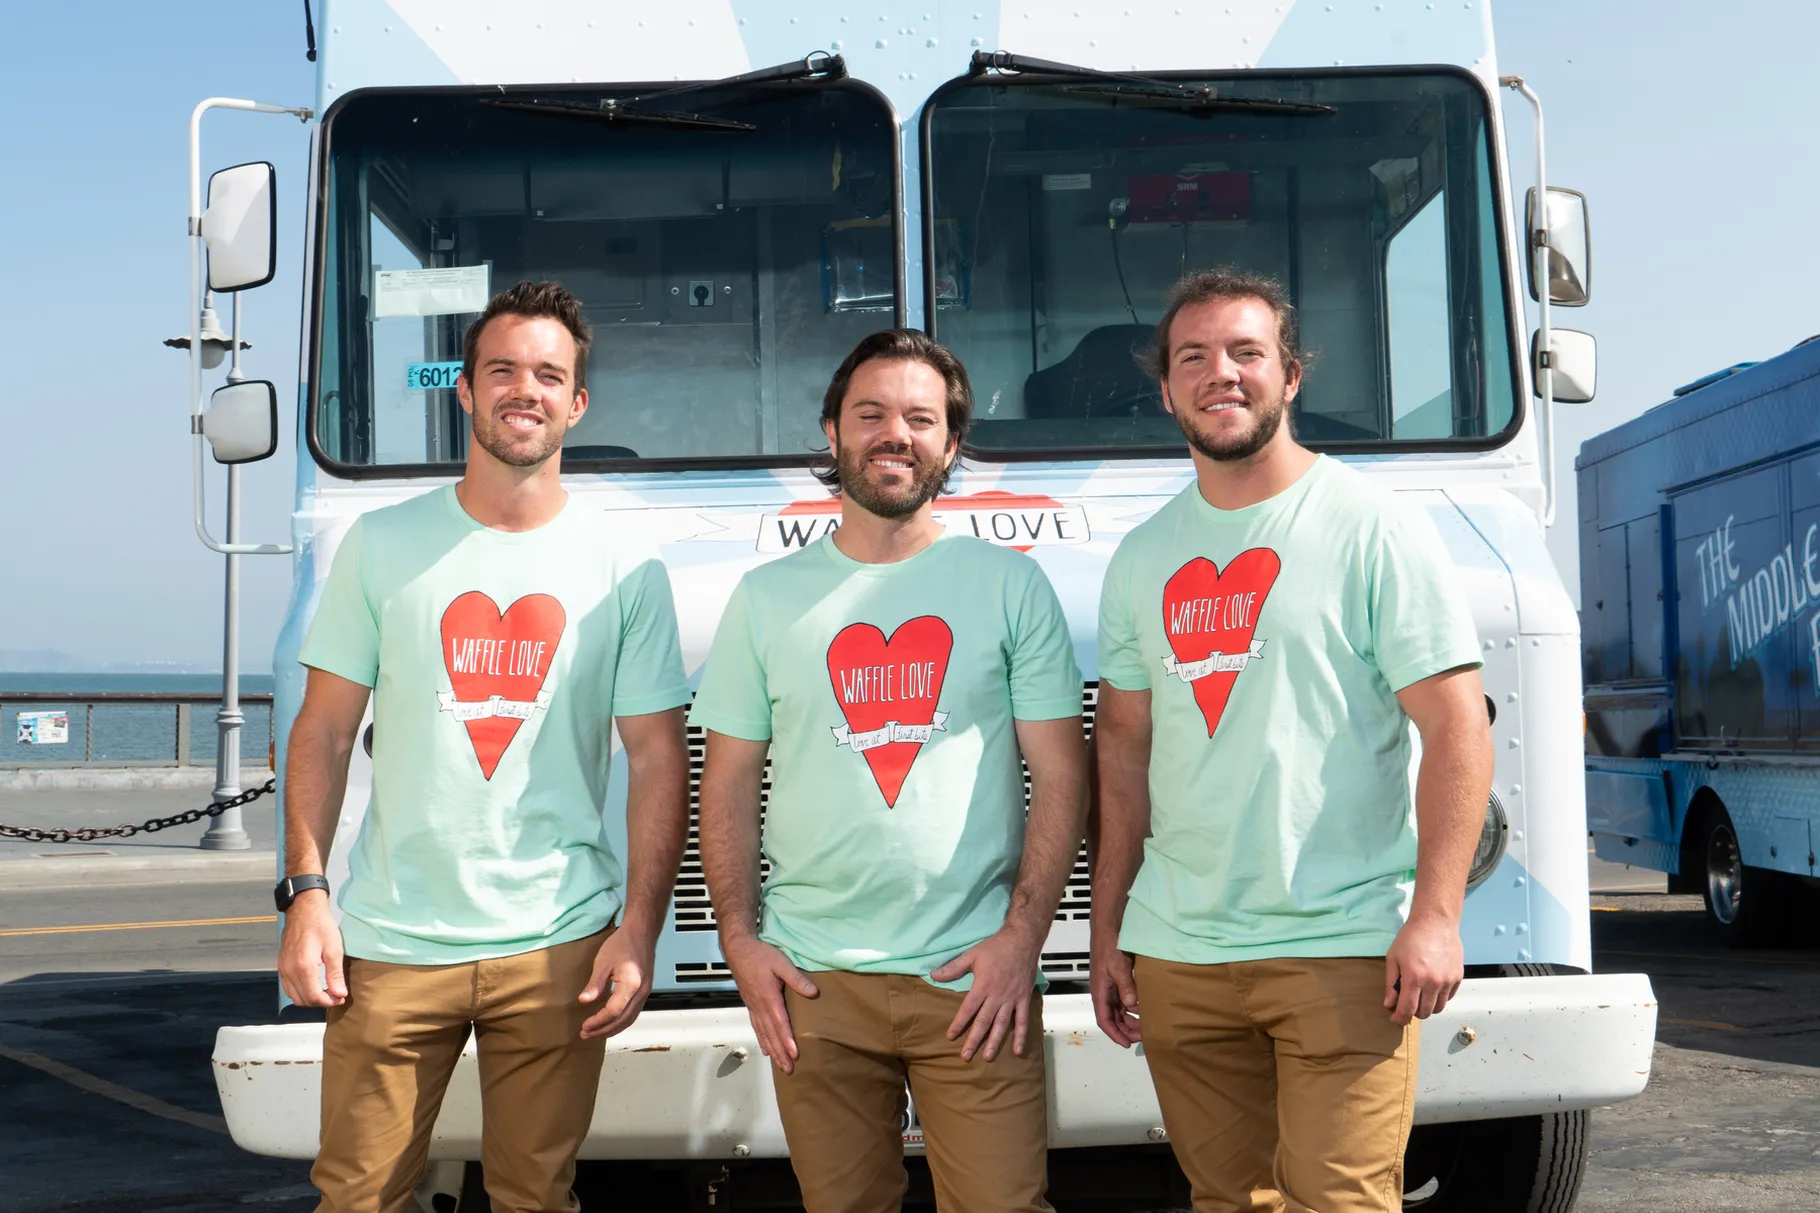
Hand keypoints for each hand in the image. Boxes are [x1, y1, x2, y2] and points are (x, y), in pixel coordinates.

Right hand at [277, 891, 345, 1007]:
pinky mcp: (281, 966)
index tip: (341, 998)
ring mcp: (283, 969)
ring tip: (326, 991)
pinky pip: (288, 987)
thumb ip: (335, 974)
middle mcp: (289, 972)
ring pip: (294, 996)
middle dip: (320, 1002)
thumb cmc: (321, 925)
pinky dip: (300, 992)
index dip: (329, 1002)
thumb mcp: (334, 948)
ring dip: (310, 998)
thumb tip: (340, 994)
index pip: (314, 997)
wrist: (303, 910)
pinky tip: (313, 985)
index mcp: (303, 968)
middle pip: (303, 1000)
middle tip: (335, 995)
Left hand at [578, 926, 655, 1039]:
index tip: (584, 1026)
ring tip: (596, 1033)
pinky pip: (634, 1013)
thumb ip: (595, 984)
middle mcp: (641, 992)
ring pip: (630, 1019)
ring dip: (613, 1029)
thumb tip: (584, 1001)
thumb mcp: (603, 962)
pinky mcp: (645, 991)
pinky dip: (621, 1021)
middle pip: (623, 1020)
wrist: (642, 932)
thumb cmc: (622, 943)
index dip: (598, 1022)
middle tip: (586, 1034)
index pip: (614, 1011)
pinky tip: (610, 1022)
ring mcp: (645, 992)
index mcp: (631, 984)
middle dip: (604, 1030)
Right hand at [722, 934, 818, 1073]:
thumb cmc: (760, 955)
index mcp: (769, 998)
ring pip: (763, 1033)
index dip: (787, 1040)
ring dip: (772, 1050)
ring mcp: (753, 1007)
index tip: (794, 1054)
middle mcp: (760, 1006)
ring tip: (779, 1065)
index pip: (780, 1023)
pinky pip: (756, 1027)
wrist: (738, 950)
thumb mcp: (781, 963)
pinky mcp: (750, 1004)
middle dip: (780, 1052)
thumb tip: (813, 993)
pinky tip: (765, 1048)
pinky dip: (762, 1039)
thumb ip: (796, 979)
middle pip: (771, 1034)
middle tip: (788, 1069)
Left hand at [930, 926, 1040, 1061]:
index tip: (950, 1036)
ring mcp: (1012, 999)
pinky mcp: (1023, 999)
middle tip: (966, 1056)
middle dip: (974, 1040)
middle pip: (984, 1021)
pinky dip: (1021, 1036)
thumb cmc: (996, 947)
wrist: (1022, 941)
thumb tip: (933, 975)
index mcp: (983, 985)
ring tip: (988, 1057)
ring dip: (995, 1042)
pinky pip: (1023, 1020)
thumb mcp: (972, 955)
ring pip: (1002, 1025)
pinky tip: (1018, 1051)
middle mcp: (997, 995)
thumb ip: (953, 968)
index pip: (968, 1009)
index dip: (959, 1023)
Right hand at [1090, 937, 1140, 1046]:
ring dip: (1130, 1020)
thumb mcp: (1119, 968)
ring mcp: (1111, 988)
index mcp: (1100, 992)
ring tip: (1145, 1025)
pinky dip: (1133, 1008)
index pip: (1105, 1021)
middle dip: (1126, 1030)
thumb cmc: (1108, 946)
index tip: (1127, 1044)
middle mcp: (1104, 993)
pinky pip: (1124, 1001)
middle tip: (1143, 1036)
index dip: (1115, 1034)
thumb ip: (1126, 987)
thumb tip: (1133, 1006)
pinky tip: (1143, 1009)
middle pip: (1113, 1019)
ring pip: (1119, 1011)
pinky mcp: (1117, 982)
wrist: (1108, 930)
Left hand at [1384, 911, 1463, 1024]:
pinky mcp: (1458, 977)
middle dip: (1413, 1012)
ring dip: (1427, 1007)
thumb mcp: (1393, 958)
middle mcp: (1433, 982)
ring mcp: (1448, 981)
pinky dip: (1439, 997)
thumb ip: (1391, 984)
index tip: (1395, 1019)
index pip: (1407, 1009)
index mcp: (1414, 978)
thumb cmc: (1411, 938)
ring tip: (1420, 995)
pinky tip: (1432, 987)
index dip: (1400, 1018)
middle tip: (1407, 1003)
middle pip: (1424, 1012)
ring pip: (1438, 1008)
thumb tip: (1389, 1004)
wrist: (1435, 922)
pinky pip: (1448, 997)